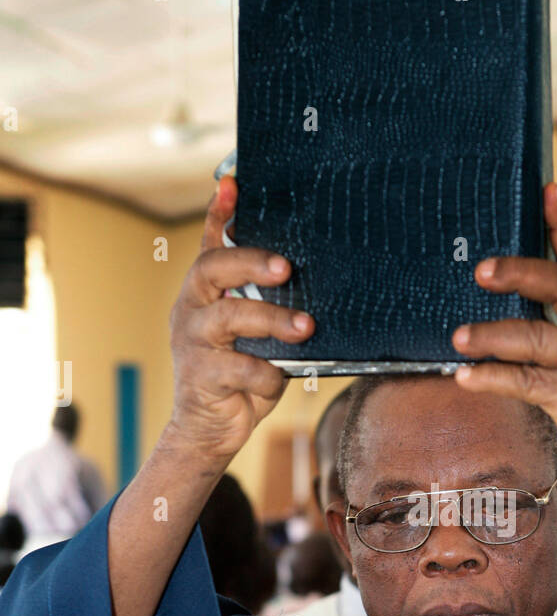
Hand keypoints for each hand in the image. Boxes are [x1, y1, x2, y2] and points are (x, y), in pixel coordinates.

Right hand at [165, 175, 315, 464]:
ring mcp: (193, 342)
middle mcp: (192, 309)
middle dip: (250, 262)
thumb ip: (266, 306)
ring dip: (271, 319)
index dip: (219, 215)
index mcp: (205, 294)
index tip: (232, 184)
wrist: (211, 431)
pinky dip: (267, 374)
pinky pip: (241, 368)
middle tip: (285, 267)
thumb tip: (304, 276)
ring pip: (229, 317)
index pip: (210, 245)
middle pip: (211, 269)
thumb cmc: (241, 376)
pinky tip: (281, 377)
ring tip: (305, 325)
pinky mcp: (202, 377)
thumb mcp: (255, 335)